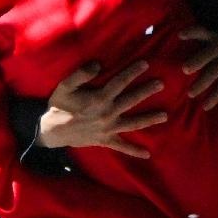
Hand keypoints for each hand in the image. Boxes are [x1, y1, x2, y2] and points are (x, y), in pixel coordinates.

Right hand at [37, 60, 167, 157]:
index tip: (146, 63)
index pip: (119, 82)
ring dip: (149, 119)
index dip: (132, 72)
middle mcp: (107, 113)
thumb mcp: (65, 86)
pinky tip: (147, 154)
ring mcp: (108, 128)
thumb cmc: (59, 106)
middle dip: (146, 91)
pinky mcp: (105, 140)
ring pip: (133, 123)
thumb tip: (98, 64)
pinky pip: (121, 147)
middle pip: (131, 100)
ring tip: (165, 115)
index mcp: (98, 98)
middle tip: (161, 83)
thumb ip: (81, 74)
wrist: (51, 131)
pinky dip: (134, 151)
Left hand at [178, 27, 217, 109]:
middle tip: (185, 69)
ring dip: (202, 83)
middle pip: (209, 53)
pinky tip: (205, 106)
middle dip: (197, 61)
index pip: (203, 32)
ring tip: (190, 93)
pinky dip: (214, 97)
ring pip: (214, 72)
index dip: (192, 32)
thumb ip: (203, 42)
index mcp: (216, 39)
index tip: (180, 35)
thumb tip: (177, 54)